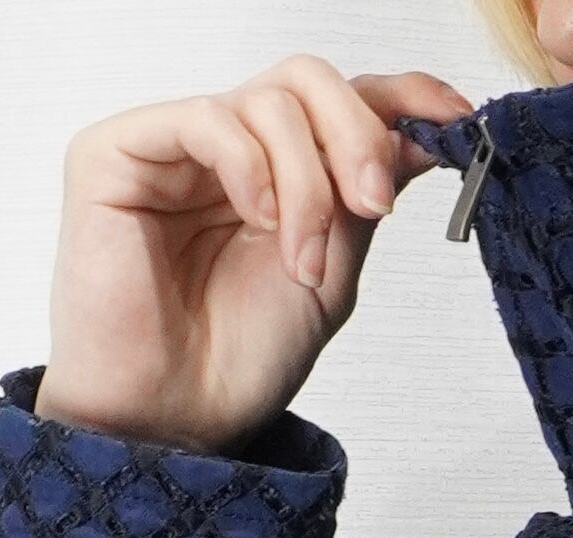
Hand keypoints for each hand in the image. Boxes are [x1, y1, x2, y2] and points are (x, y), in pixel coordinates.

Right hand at [34, 56, 475, 454]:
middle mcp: (228, 148)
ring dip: (306, 185)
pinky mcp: (118, 151)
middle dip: (357, 137)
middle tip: (375, 203)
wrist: (177, 418)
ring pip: (268, 103)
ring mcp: (173, 144)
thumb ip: (363, 197)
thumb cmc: (238, 360)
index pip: (339, 102)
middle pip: (307, 82)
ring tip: (301, 262)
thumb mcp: (332, 273)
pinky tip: (259, 223)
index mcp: (276, 172)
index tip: (454, 119)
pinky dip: (250, 169)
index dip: (399, 97)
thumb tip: (420, 133)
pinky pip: (206, 119)